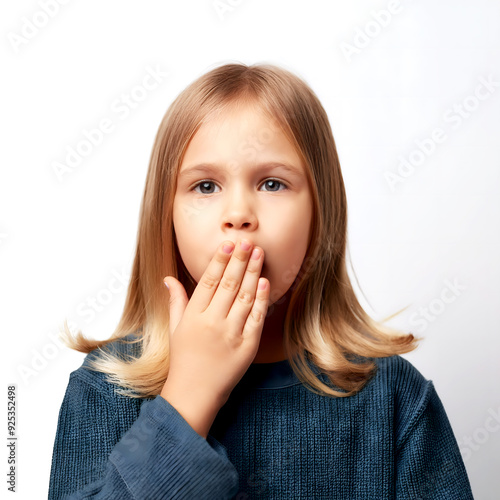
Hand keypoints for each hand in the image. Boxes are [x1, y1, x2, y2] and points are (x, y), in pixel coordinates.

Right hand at [161, 237, 268, 418]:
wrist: (195, 393)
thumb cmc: (183, 359)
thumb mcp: (175, 328)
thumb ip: (176, 301)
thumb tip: (168, 278)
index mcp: (194, 316)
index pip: (208, 281)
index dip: (219, 261)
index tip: (228, 244)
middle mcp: (212, 322)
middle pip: (228, 284)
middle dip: (239, 260)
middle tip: (248, 241)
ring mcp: (231, 334)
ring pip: (244, 297)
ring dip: (252, 273)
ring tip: (259, 253)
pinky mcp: (247, 346)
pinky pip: (256, 318)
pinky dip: (261, 299)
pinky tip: (265, 282)